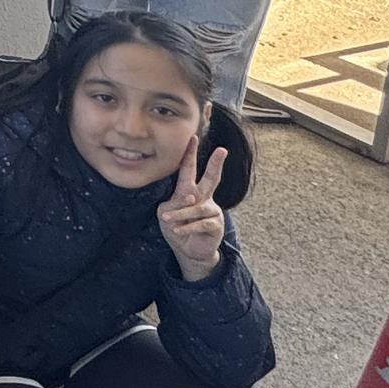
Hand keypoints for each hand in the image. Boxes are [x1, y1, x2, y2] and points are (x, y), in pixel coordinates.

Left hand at [157, 136, 230, 281]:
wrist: (188, 250)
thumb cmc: (176, 227)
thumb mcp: (166, 213)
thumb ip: (173, 204)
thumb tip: (188, 200)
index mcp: (190, 191)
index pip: (189, 170)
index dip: (190, 154)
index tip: (193, 137)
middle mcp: (203, 197)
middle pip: (212, 178)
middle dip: (216, 164)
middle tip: (222, 150)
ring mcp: (211, 210)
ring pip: (196, 207)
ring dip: (181, 214)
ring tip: (168, 220)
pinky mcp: (215, 225)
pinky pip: (200, 223)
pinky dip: (187, 227)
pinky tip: (178, 230)